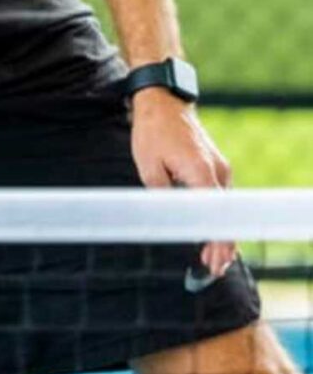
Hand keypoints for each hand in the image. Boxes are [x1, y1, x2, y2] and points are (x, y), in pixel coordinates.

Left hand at [130, 88, 234, 277]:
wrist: (162, 104)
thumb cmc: (151, 134)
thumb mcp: (148, 168)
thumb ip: (162, 197)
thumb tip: (170, 221)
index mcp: (201, 173)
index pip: (216, 217)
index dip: (216, 243)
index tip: (212, 264)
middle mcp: (217, 172)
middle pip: (225, 217)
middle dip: (220, 245)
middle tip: (212, 270)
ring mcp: (219, 168)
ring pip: (223, 209)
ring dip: (219, 232)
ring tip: (212, 260)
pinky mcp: (214, 166)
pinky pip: (218, 197)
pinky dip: (216, 216)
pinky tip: (209, 232)